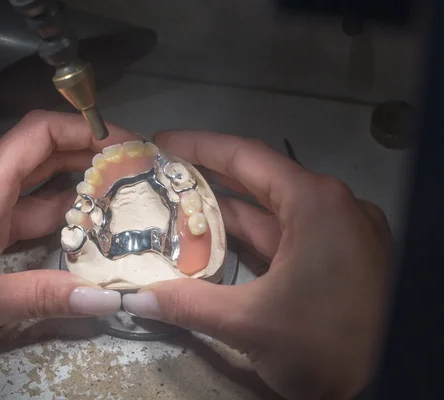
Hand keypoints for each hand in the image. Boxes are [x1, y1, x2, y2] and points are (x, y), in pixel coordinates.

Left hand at [0, 111, 134, 360]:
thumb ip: (39, 298)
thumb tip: (107, 298)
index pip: (37, 135)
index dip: (83, 129)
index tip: (127, 144)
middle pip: (44, 157)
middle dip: (92, 159)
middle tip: (140, 176)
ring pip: (37, 193)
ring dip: (79, 196)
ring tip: (127, 207)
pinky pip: (24, 222)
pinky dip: (56, 227)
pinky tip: (85, 243)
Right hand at [123, 131, 392, 399]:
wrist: (393, 387)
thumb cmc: (325, 345)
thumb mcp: (250, 324)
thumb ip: (189, 304)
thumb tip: (136, 299)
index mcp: (316, 203)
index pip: (248, 158)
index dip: (200, 146)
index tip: (163, 143)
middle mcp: (334, 208)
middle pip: (261, 182)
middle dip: (210, 180)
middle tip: (164, 176)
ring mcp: (345, 235)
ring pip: (277, 214)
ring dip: (231, 215)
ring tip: (181, 211)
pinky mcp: (347, 260)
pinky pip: (293, 238)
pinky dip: (257, 240)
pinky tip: (221, 246)